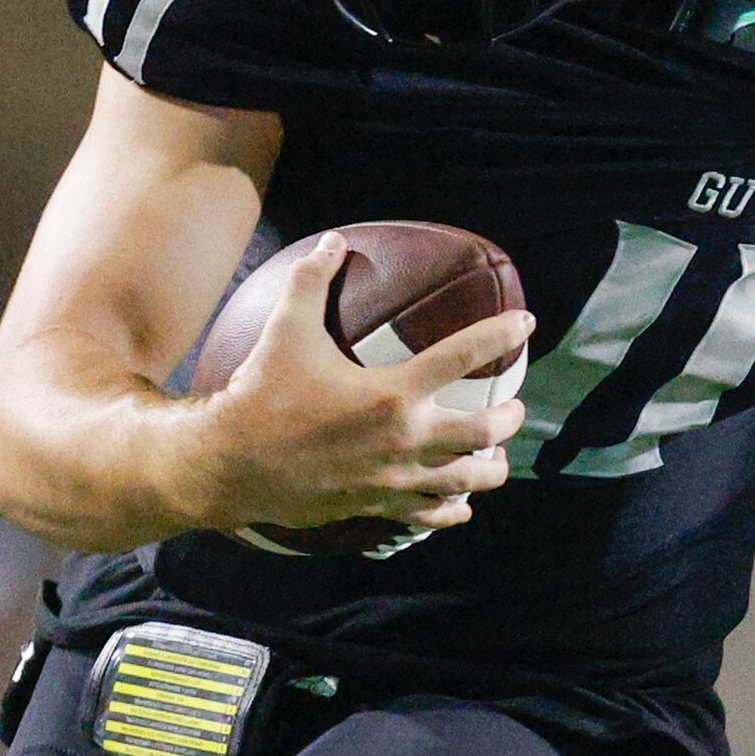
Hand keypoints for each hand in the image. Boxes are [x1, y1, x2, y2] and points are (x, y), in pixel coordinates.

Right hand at [197, 233, 532, 535]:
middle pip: (485, 431)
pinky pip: (431, 515)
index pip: (465, 355)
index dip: (502, 333)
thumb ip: (312, 281)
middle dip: (509, 417)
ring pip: (467, 481)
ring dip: (490, 468)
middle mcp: (404, 438)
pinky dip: (452, 509)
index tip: (526, 322)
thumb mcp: (285, 330)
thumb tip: (333, 240)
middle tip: (513, 406)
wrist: (228, 466)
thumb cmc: (260, 395)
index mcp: (392, 392)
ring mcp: (395, 478)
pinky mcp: (378, 506)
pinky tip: (459, 504)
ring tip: (496, 456)